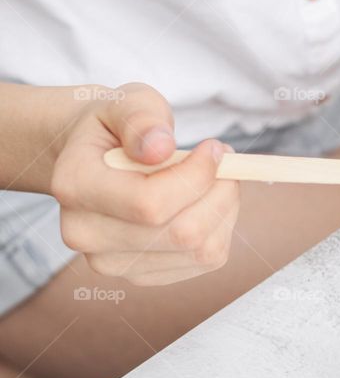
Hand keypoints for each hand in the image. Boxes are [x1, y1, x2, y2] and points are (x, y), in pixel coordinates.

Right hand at [50, 83, 239, 285]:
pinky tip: (208, 201)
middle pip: (181, 234)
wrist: (96, 157)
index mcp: (75, 186)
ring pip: (200, 250)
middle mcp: (85, 234)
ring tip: (217, 178)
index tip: (214, 148)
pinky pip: (206, 260)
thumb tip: (159, 147)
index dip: (197, 175)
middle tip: (226, 162)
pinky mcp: (142, 275)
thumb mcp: (127, 103)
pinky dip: (222, 228)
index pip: (149, 203)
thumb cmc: (116, 127)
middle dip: (220, 192)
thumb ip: (142, 118)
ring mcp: (112, 262)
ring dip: (225, 209)